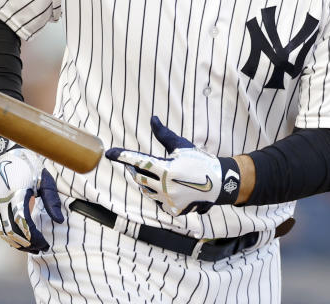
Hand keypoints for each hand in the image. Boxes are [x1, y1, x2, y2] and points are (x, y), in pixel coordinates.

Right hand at [0, 143, 64, 252]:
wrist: (7, 152)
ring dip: (17, 243)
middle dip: (28, 244)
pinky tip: (20, 240)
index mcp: (16, 194)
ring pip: (4, 232)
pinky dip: (8, 237)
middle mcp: (2, 201)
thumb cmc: (29, 165)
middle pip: (13, 232)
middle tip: (42, 248)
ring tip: (32, 248)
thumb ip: (51, 201)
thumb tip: (59, 221)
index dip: (35, 238)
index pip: (25, 225)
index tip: (46, 244)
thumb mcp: (44, 180)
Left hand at [105, 116, 239, 215]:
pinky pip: (156, 201)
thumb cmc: (199, 160)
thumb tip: (152, 118)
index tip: (109, 153)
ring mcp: (169, 200)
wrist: (220, 184)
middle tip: (132, 163)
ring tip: (147, 174)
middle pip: (138, 177)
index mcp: (167, 168)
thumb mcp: (181, 146)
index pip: (138, 160)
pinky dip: (155, 193)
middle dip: (134, 169)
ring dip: (143, 181)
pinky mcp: (173, 210)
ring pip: (145, 190)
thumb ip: (163, 134)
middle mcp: (166, 186)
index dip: (122, 156)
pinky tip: (160, 187)